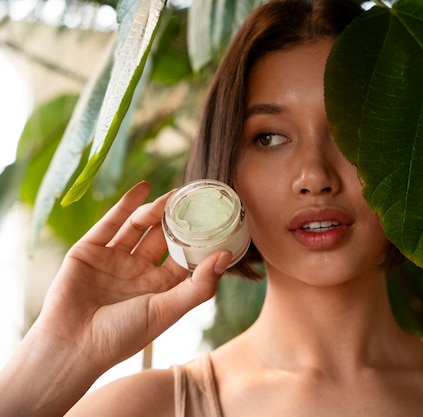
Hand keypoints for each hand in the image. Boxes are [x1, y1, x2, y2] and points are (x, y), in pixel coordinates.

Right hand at [36, 181, 231, 370]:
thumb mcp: (168, 310)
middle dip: (177, 219)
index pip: (183, 257)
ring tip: (172, 196)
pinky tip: (144, 188)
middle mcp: (138, 272)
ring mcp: (113, 260)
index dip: (198, 239)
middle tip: (193, 198)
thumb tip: (226, 255)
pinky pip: (111, 223)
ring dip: (155, 210)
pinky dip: (127, 205)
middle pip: (162, 237)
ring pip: (139, 228)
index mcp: (159, 288)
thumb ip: (199, 285)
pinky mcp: (89, 251)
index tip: (215, 219)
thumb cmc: (122, 336)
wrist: (70, 346)